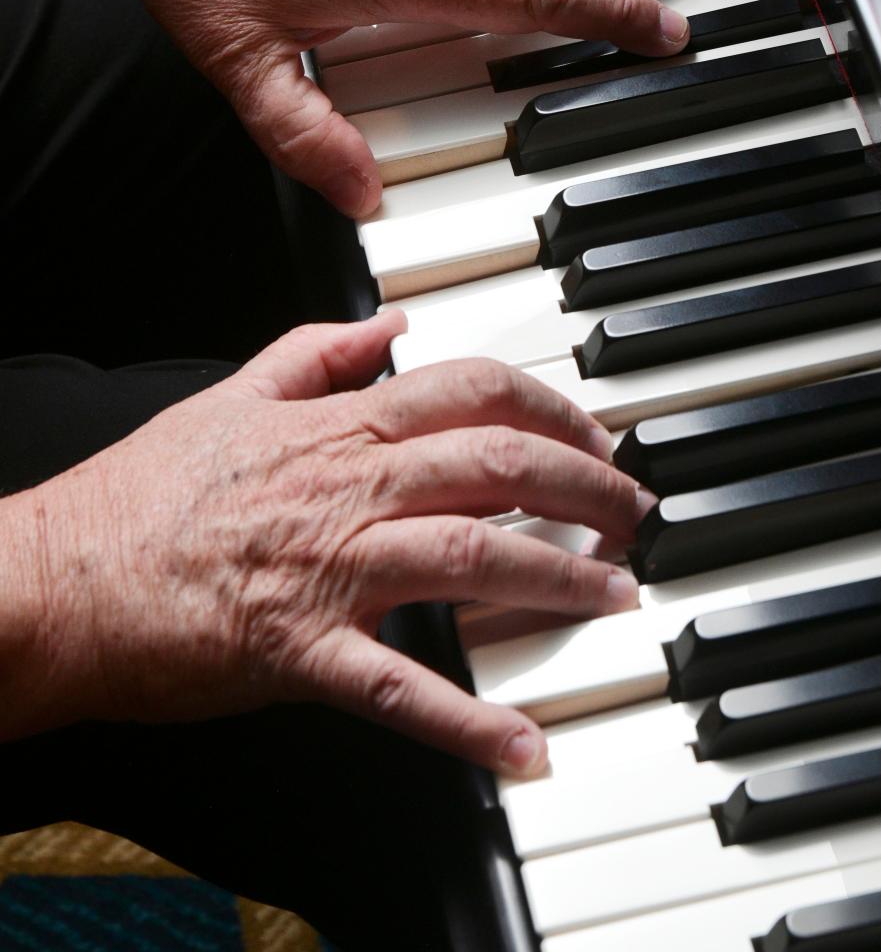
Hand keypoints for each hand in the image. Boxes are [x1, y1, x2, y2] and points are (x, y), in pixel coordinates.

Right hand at [16, 313, 649, 775]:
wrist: (63, 577)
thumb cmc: (144, 493)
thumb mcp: (231, 394)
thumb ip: (317, 350)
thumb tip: (390, 321)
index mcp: (335, 427)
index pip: (470, 390)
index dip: (549, 406)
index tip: (592, 433)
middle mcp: (347, 488)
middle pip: (497, 466)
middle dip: (584, 484)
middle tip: (632, 512)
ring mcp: (331, 570)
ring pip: (474, 557)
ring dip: (560, 576)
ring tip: (616, 593)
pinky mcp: (304, 653)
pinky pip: (402, 688)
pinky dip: (470, 720)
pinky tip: (527, 744)